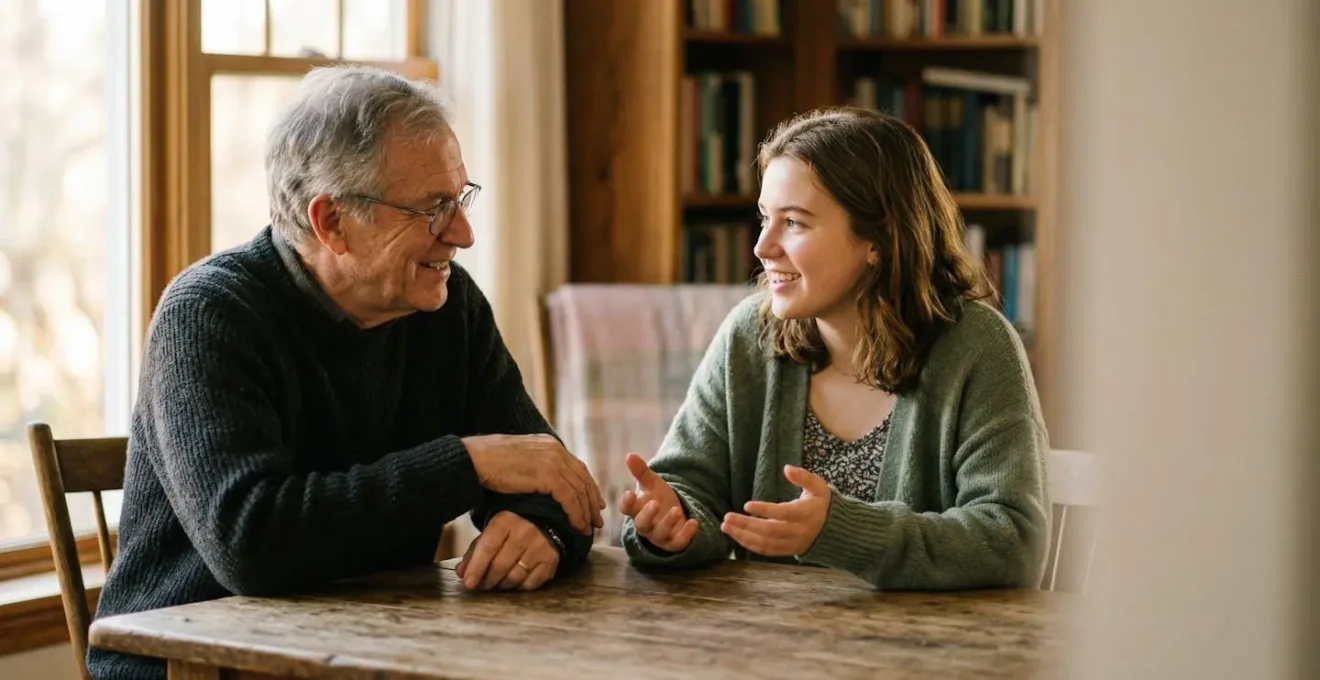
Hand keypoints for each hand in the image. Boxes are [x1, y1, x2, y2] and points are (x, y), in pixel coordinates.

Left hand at [456, 511, 559, 590]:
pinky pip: (530, 584)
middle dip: (487, 580)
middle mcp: (525, 532)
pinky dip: (519, 587)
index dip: (476, 568)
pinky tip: (514, 581)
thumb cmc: (511, 529)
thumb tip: (462, 572)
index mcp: (506, 521)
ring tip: (497, 583)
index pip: (488, 548)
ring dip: (502, 585)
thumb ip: (475, 551)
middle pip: (501, 566)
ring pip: (515, 577)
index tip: (468, 583)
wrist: (544, 520)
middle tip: (481, 585)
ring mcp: (540, 547)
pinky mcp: (551, 560)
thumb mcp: (491, 532)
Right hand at [464, 433, 603, 534]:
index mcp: (550, 444)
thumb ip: (536, 468)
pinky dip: (576, 513)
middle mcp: (555, 449)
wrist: (475, 459)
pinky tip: (577, 525)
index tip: (594, 503)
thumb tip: (545, 485)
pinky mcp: (548, 474)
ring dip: (586, 511)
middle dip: (592, 501)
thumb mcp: (520, 460)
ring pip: (579, 490)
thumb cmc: (489, 463)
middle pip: (583, 478)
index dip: (588, 487)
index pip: (577, 468)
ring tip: (589, 528)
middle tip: (596, 520)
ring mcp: (553, 460)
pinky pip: (569, 497)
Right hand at [618, 452, 698, 551]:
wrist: (676, 515)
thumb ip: (641, 471)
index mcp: (636, 510)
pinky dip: (686, 535)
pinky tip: (694, 522)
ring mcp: (659, 536)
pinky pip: (678, 543)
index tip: (629, 493)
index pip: (626, 509)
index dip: (626, 503)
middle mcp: (645, 525)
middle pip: (641, 524)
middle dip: (647, 515)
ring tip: (677, 510)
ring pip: (659, 534)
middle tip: (654, 503)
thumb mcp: (652, 483)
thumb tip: (629, 454)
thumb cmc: (659, 498)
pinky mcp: (673, 543)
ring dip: (668, 523)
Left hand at [720, 465, 830, 556]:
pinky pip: (766, 551)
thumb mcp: (818, 486)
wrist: (833, 530)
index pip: (783, 513)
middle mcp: (797, 531)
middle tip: (727, 517)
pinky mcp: (786, 551)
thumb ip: (803, 477)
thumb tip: (787, 468)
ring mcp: (791, 544)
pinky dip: (750, 545)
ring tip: (726, 527)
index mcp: (805, 514)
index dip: (765, 510)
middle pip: (769, 531)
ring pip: (765, 543)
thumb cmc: (821, 504)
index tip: (746, 505)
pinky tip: (737, 536)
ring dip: (743, 536)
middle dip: (746, 525)